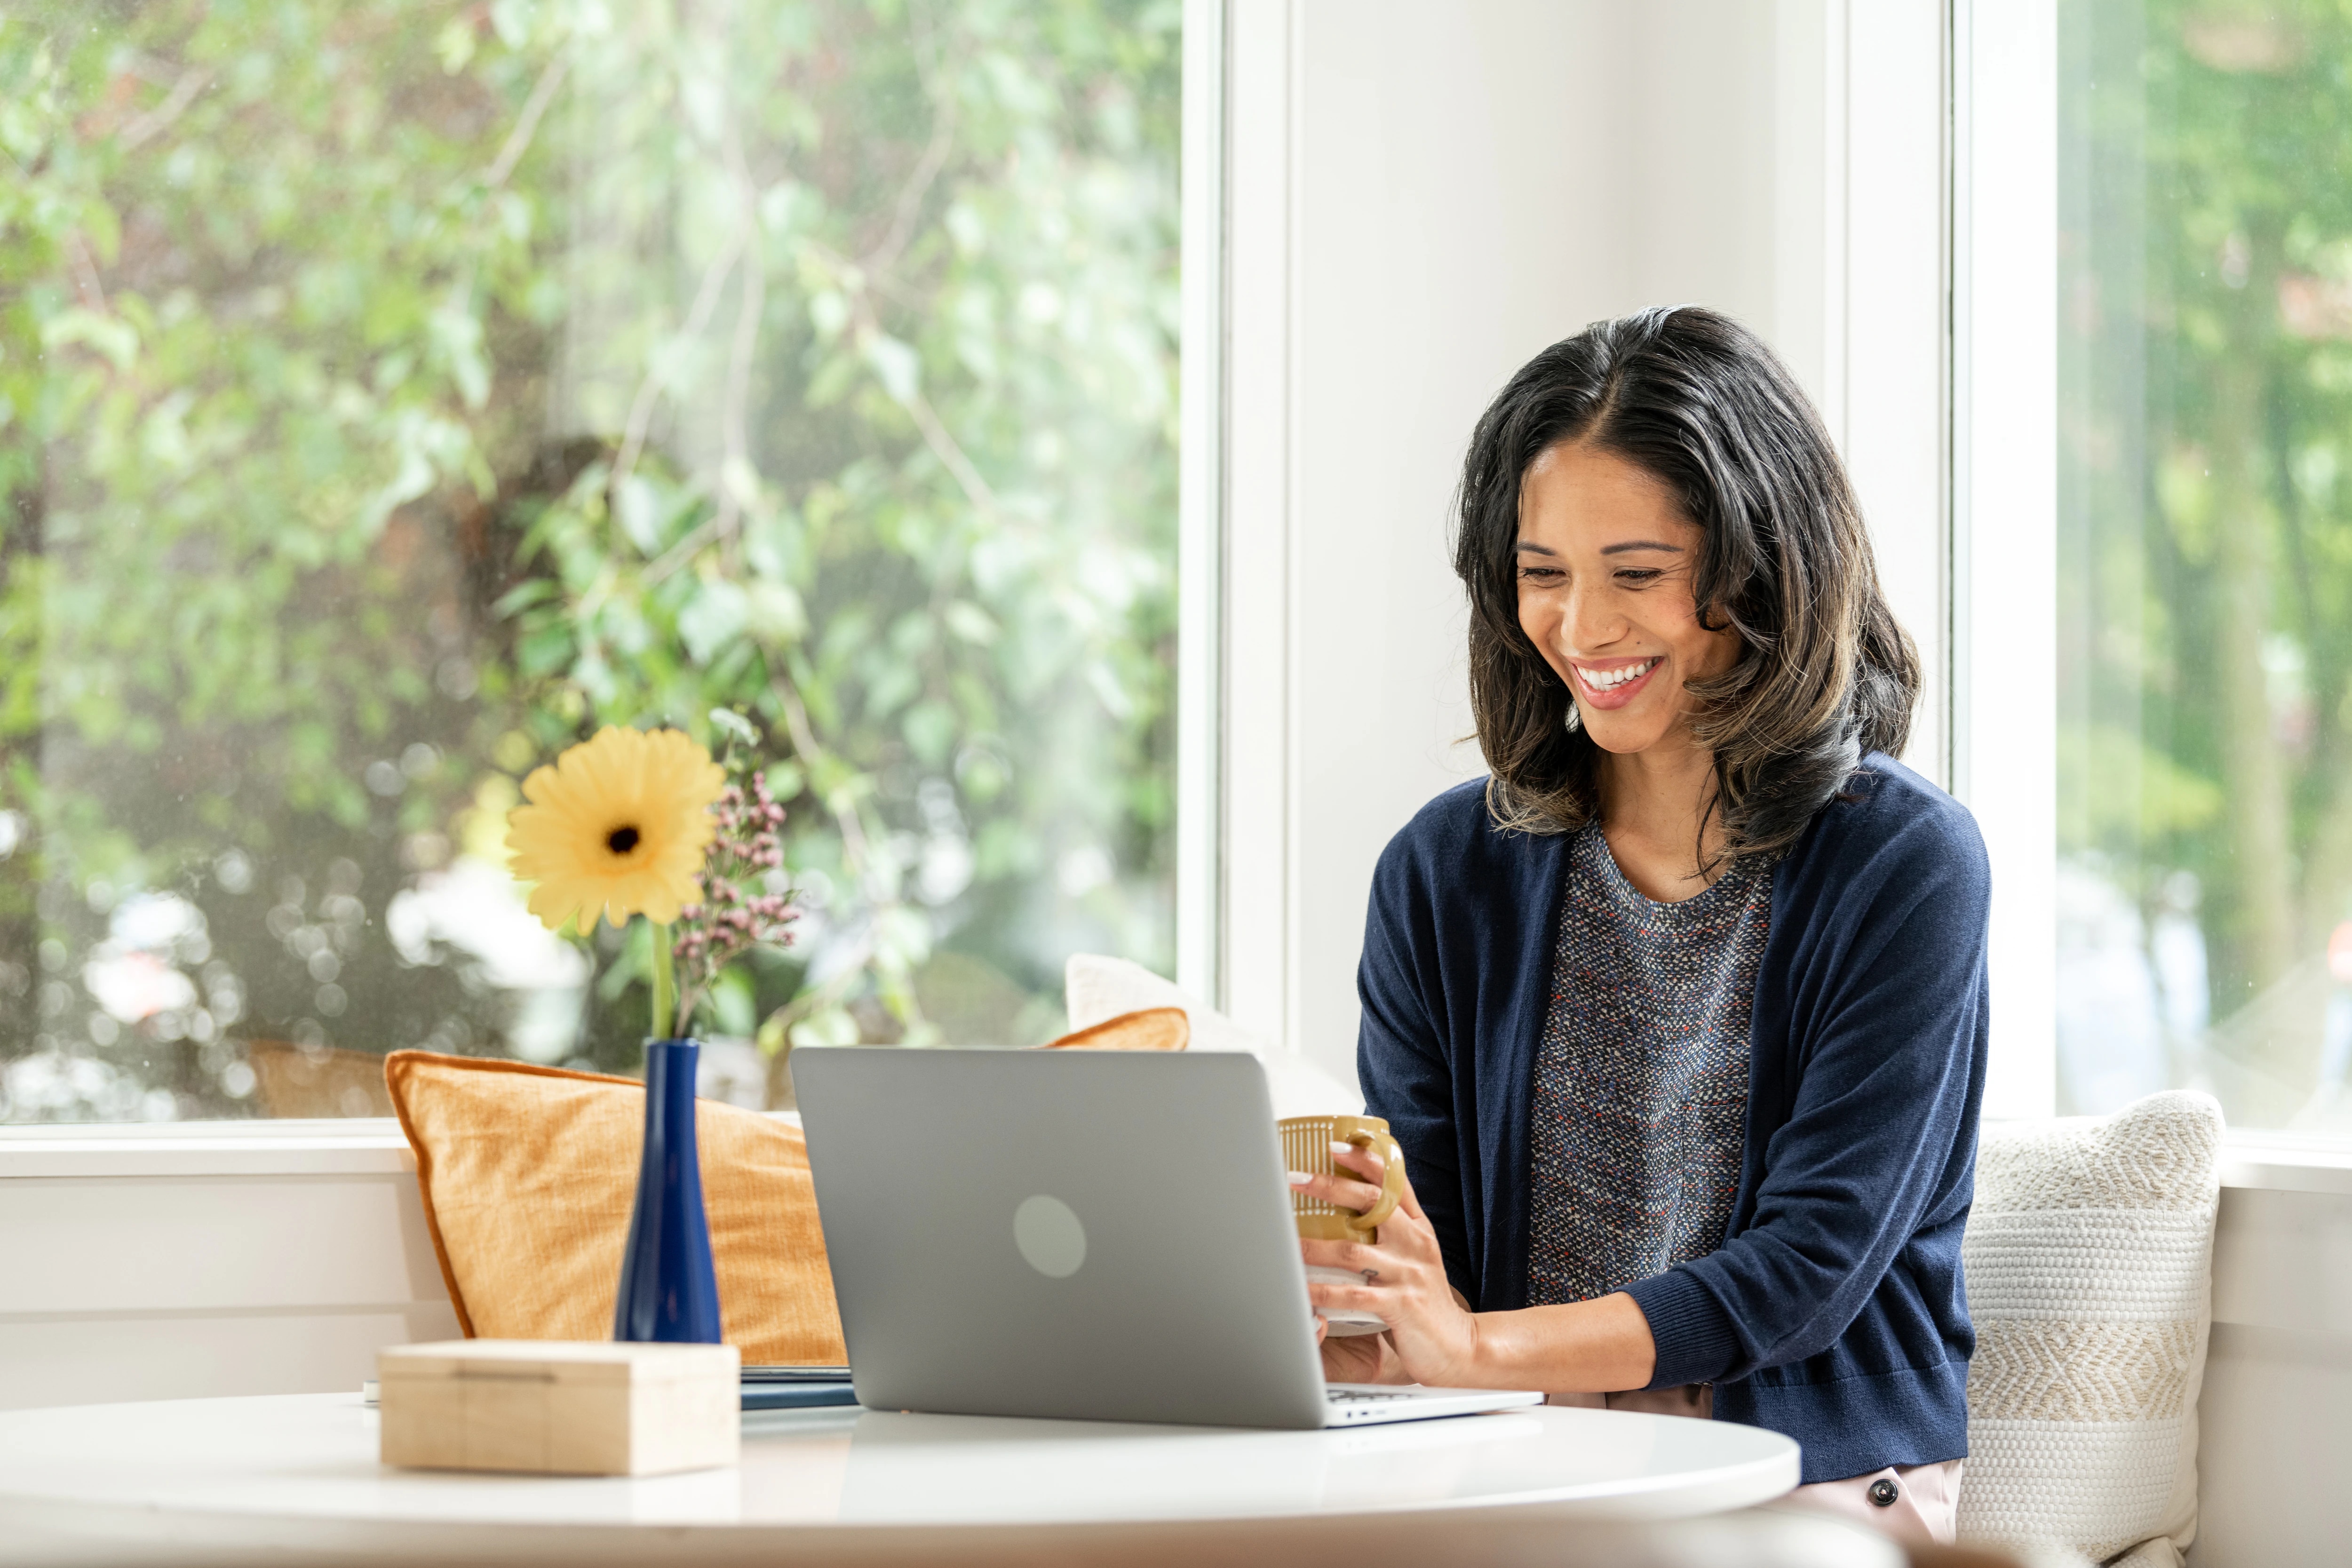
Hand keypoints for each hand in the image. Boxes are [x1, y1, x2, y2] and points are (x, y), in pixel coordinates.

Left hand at [1294, 1142, 1483, 1387]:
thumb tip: (1358, 1197)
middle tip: (1297, 1179)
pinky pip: (1352, 1295)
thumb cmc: (1427, 1299)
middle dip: (1330, 1187)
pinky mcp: (1399, 1305)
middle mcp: (1414, 1243)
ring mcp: (1407, 1273)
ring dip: (1313, 1244)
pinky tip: (1301, 1288)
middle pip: (1371, 1203)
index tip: (1332, 1146)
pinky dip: (1323, 1291)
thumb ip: (1395, 1225)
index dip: (1363, 1160)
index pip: (1393, 1181)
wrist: (1460, 1347)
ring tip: (1284, 1238)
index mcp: (1418, 1227)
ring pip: (1352, 1250)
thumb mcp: (1418, 1253)